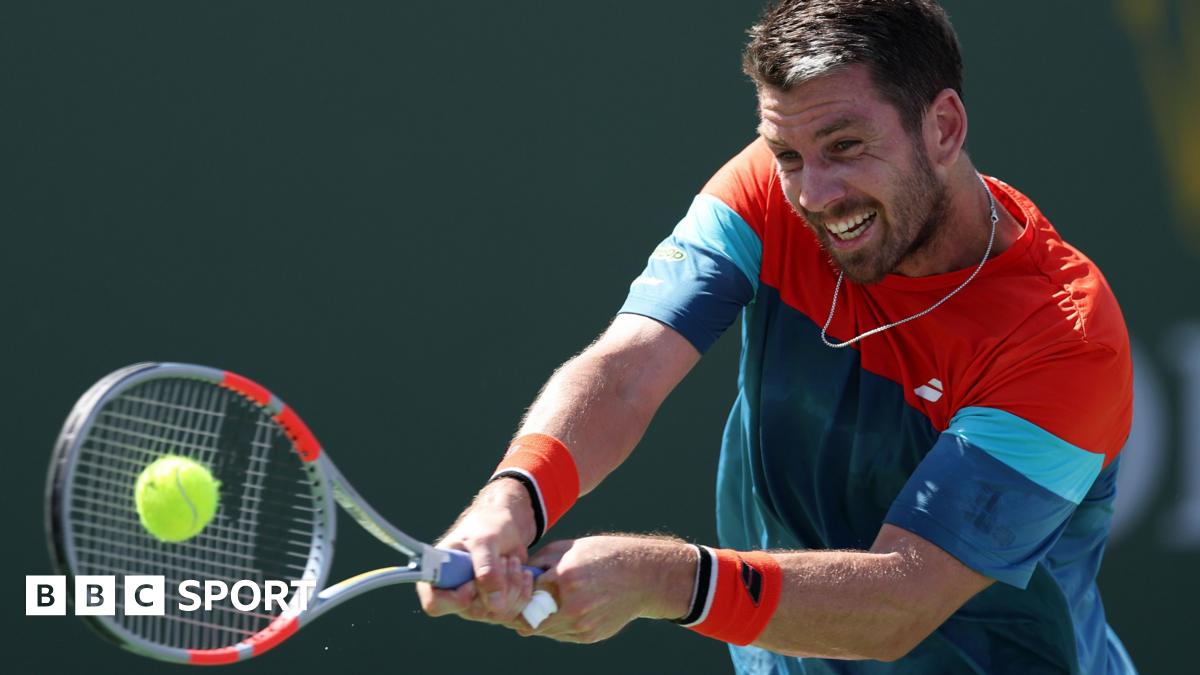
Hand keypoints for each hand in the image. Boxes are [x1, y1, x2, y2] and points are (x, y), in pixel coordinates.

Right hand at [416, 478, 537, 623]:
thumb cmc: (486, 527)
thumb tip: (494, 605)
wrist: (506, 526)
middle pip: (475, 611)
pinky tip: (524, 573)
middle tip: (504, 559)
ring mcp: (476, 603)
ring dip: (513, 586)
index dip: (456, 599)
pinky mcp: (496, 606)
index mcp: (438, 576)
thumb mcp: (484, 541)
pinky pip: (513, 613)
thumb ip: (487, 570)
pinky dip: (523, 593)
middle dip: (496, 584)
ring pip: (497, 613)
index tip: (473, 581)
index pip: (435, 604)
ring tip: (514, 561)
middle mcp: (454, 595)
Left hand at [518, 535, 695, 643]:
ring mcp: (581, 623)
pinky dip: (555, 625)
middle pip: (529, 619)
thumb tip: (516, 576)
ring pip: (543, 631)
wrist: (643, 576)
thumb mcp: (569, 547)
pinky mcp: (589, 635)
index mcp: (564, 577)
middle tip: (518, 604)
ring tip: (541, 605)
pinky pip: (560, 635)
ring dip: (537, 620)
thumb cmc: (603, 555)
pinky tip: (561, 611)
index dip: (514, 592)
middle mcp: (571, 604)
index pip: (522, 594)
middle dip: (521, 612)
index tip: (511, 589)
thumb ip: (540, 562)